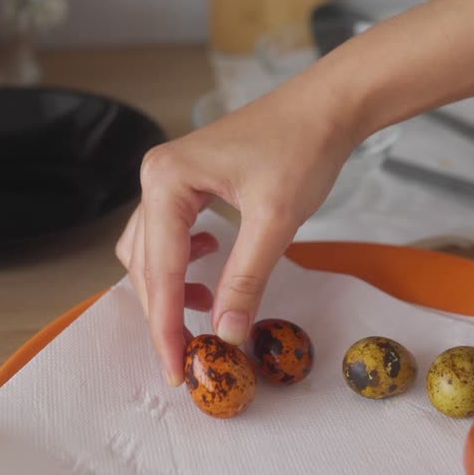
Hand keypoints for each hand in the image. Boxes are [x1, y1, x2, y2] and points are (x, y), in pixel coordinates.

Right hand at [116, 74, 354, 384]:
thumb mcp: (275, 221)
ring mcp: (168, 177)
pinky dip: (181, 262)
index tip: (178, 369)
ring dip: (171, 289)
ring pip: (152, 251)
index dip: (166, 326)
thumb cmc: (302, 148)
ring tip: (205, 313)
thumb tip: (226, 335)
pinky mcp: (186, 182)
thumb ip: (246, 280)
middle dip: (165, 314)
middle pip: (147, 265)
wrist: (326, 105)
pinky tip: (210, 266)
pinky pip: (167, 233)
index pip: (161, 269)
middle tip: (189, 359)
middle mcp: (156, 177)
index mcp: (167, 180)